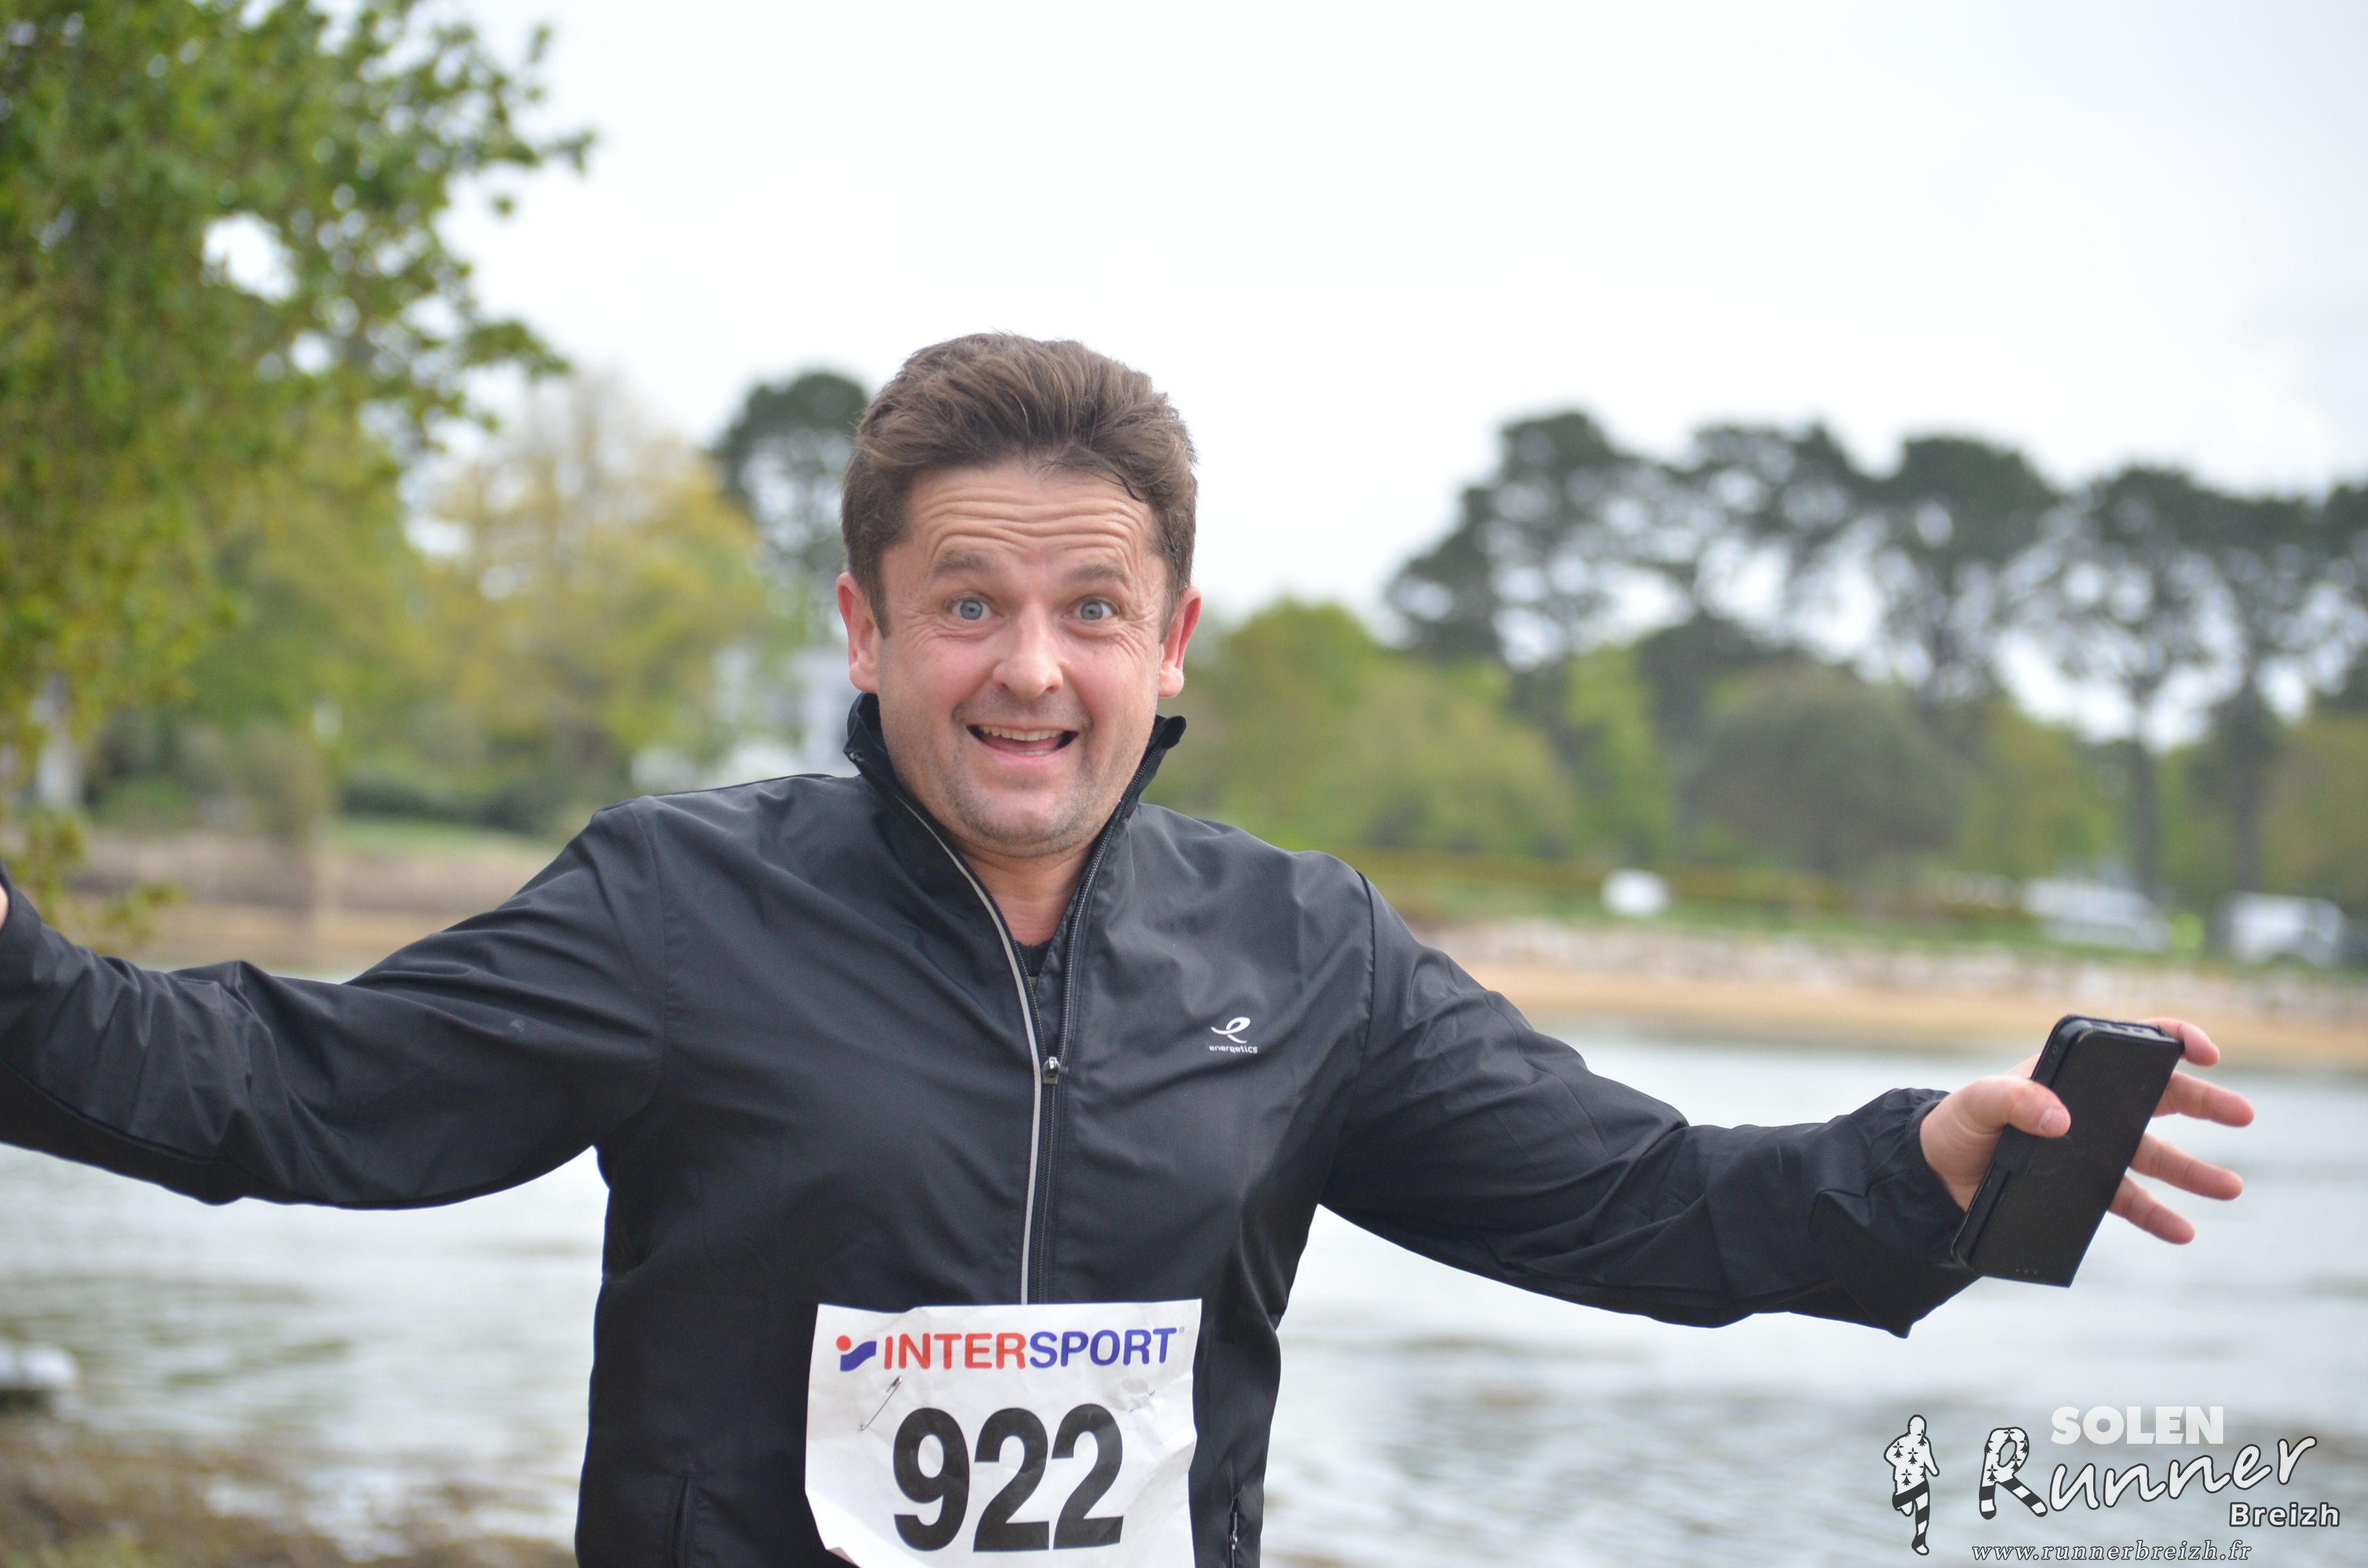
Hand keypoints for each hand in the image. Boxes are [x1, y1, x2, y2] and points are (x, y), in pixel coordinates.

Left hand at [1918, 1018, 2252, 1243]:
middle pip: (2159, 1097)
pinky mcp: (2082, 1186)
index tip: (2206, 1052)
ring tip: (2231, 1187)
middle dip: (2205, 1102)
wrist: (1936, 1175)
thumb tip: (2061, 1117)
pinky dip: (2158, 1215)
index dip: (2173, 1037)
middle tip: (2243, 1114)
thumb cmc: (1955, 1124)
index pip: (2130, 1041)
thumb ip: (2013, 1099)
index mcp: (2070, 1069)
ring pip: (2154, 1155)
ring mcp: (2090, 1147)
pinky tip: (2183, 1231)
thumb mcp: (1976, 1102)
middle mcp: (2089, 1105)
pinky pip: (2129, 1200)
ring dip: (2194, 1170)